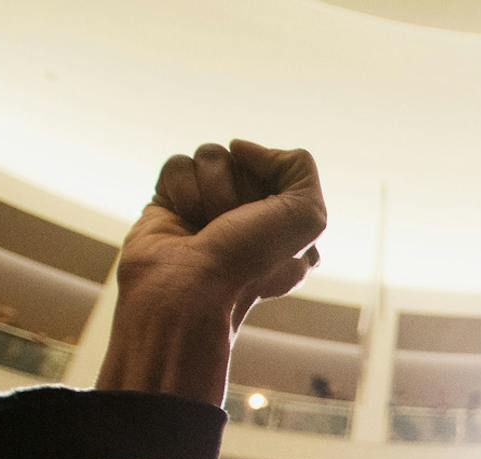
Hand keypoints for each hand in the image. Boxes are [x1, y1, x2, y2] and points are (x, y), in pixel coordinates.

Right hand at [98, 141, 325, 402]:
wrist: (189, 290)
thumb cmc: (252, 260)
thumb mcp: (309, 215)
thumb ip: (300, 167)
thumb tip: (241, 147)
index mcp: (286, 220)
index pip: (284, 166)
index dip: (275, 188)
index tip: (267, 221)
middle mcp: (248, 212)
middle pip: (246, 158)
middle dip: (241, 188)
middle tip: (233, 225)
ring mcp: (208, 205)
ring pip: (212, 155)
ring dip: (212, 191)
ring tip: (207, 227)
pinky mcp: (171, 201)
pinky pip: (179, 164)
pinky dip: (181, 191)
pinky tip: (181, 222)